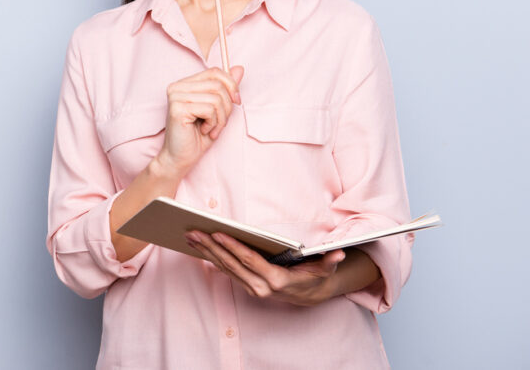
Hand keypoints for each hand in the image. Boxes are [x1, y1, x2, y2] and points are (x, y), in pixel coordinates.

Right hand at [155, 66, 243, 176]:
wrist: (180, 159)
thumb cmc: (198, 136)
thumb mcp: (218, 110)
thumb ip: (226, 88)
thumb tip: (239, 68)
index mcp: (185, 84)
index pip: (215, 72)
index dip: (231, 85)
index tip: (236, 102)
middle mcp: (177, 86)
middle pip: (218, 85)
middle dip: (227, 107)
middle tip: (220, 123)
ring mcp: (176, 96)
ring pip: (216, 98)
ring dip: (221, 119)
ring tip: (212, 129)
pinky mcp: (178, 108)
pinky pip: (209, 109)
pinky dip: (213, 123)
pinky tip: (204, 131)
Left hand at [185, 230, 343, 306]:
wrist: (310, 297)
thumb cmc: (314, 278)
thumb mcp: (324, 269)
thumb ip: (330, 261)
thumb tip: (339, 253)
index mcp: (276, 280)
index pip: (249, 260)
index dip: (232, 246)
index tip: (216, 233)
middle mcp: (260, 287)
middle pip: (231, 264)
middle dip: (211, 247)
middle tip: (193, 231)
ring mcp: (251, 288)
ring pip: (224, 268)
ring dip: (206, 252)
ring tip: (190, 236)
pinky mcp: (246, 286)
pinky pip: (226, 271)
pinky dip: (211, 259)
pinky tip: (200, 248)